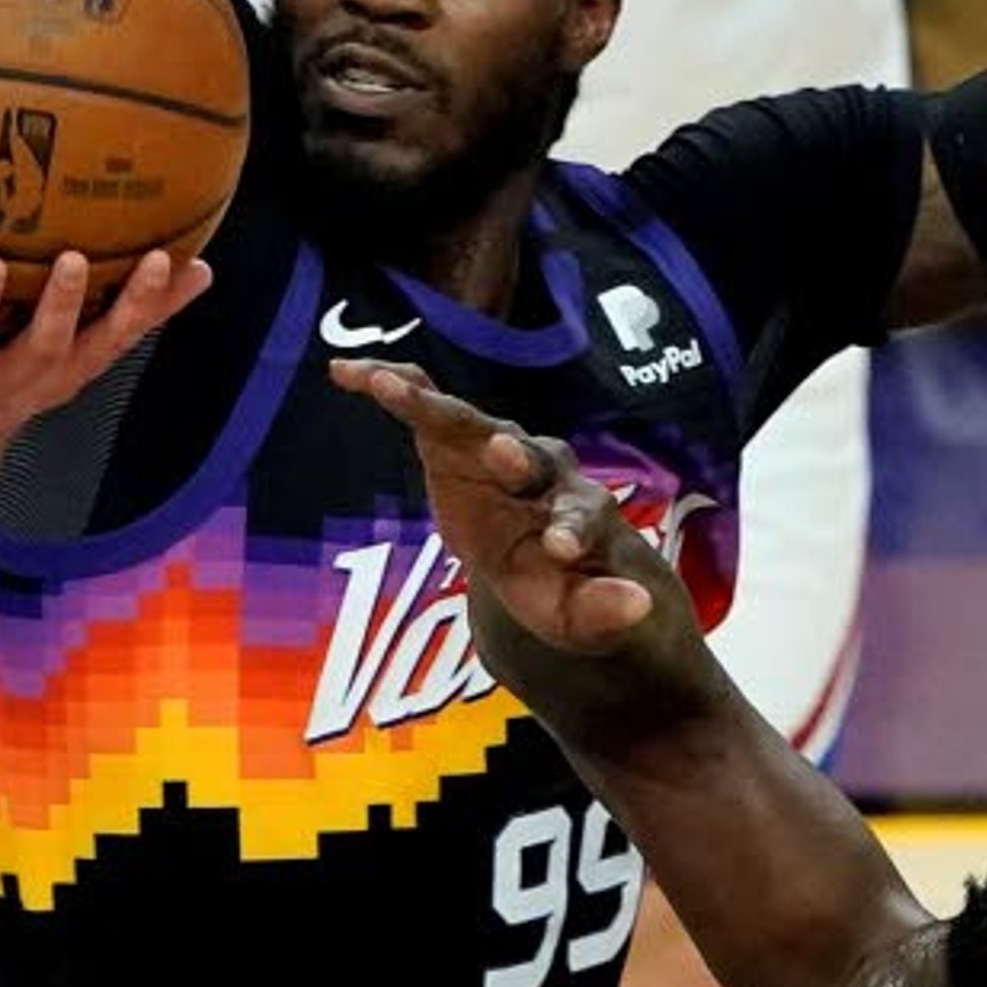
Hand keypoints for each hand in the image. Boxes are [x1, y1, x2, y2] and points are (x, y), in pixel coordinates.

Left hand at [0, 248, 213, 494]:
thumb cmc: (12, 389)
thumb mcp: (74, 364)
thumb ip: (134, 317)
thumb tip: (205, 271)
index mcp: (58, 372)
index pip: (109, 340)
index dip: (140, 305)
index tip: (165, 261)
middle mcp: (12, 379)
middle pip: (44, 346)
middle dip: (61, 305)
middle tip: (75, 259)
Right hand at [327, 358, 678, 660]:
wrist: (536, 555)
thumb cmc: (560, 586)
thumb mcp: (581, 614)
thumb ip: (604, 611)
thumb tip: (639, 606)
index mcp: (578, 513)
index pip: (580, 517)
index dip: (570, 530)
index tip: (559, 549)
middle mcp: (542, 469)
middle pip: (527, 456)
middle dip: (513, 455)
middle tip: (502, 451)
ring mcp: (496, 445)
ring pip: (468, 422)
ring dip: (430, 405)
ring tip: (387, 387)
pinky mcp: (454, 438)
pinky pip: (423, 406)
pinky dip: (391, 387)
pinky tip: (347, 372)